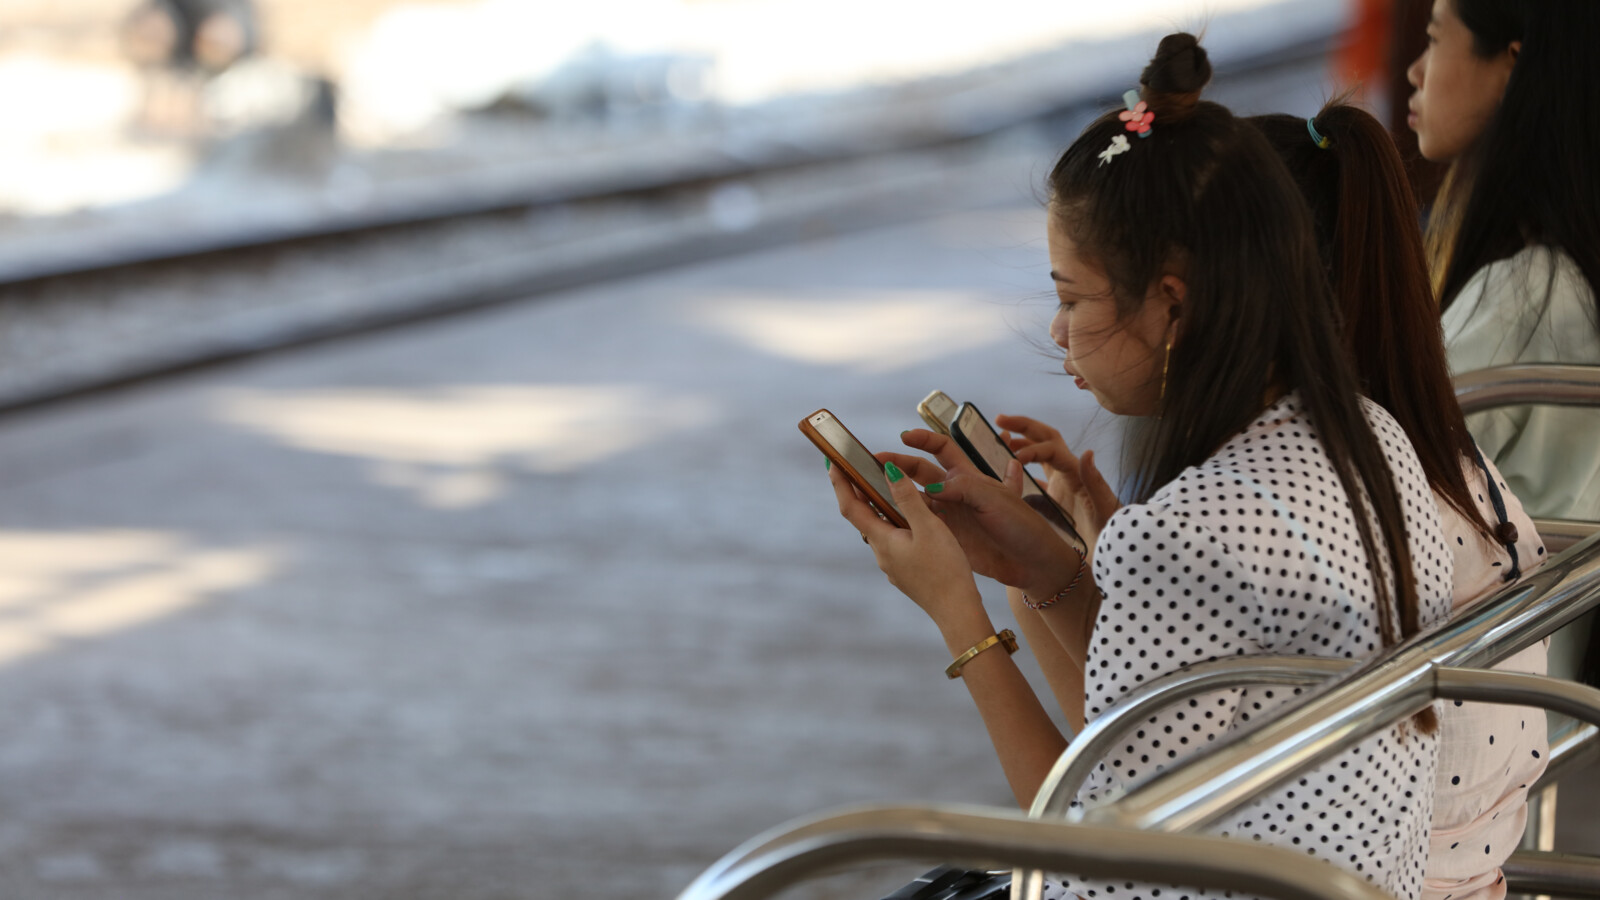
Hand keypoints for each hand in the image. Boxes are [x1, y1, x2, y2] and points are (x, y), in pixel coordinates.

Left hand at [829, 458, 982, 623]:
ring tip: (886, 488)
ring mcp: (892, 565)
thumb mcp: (929, 527)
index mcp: (882, 541)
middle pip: (863, 518)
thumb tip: (888, 471)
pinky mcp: (904, 572)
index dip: (840, 483)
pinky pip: (893, 542)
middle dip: (859, 492)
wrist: (957, 610)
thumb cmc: (945, 569)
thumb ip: (908, 499)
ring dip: (879, 509)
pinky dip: (895, 525)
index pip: (851, 507)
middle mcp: (881, 554)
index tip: (832, 462)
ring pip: (880, 530)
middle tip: (858, 468)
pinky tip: (912, 521)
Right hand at [881, 430, 1084, 598]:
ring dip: (894, 493)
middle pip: (920, 472)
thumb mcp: (995, 499)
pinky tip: (883, 519)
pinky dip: (901, 521)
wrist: (1032, 563)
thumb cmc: (1020, 525)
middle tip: (876, 464)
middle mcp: (955, 493)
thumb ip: (963, 488)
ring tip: (871, 491)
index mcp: (969, 476)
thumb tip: (931, 489)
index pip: (942, 448)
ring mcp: (948, 516)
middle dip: (898, 465)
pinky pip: (918, 526)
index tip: (904, 436)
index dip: (923, 440)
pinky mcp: (945, 538)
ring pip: (914, 499)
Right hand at [996, 414, 1118, 554]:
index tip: (1014, 457)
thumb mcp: (1105, 509)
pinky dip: (1021, 471)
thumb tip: (1086, 453)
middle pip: (1044, 439)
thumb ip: (1095, 482)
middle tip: (1000, 419)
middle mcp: (1068, 474)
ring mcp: (1061, 486)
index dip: (1031, 448)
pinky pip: (1036, 478)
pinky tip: (1005, 475)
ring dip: (1021, 443)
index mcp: (1076, 474)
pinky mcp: (1055, 501)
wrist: (1112, 556)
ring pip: (1039, 455)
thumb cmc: (1110, 535)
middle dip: (1023, 426)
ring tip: (1000, 440)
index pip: (1051, 449)